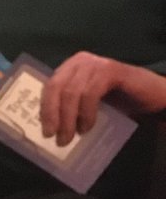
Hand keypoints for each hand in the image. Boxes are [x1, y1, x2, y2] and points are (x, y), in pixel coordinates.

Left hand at [41, 51, 165, 144]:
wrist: (154, 95)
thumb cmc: (119, 101)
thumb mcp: (88, 103)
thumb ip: (70, 106)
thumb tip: (50, 126)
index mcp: (70, 67)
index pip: (49, 86)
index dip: (45, 109)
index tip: (45, 131)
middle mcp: (79, 61)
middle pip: (56, 88)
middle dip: (53, 115)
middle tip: (54, 137)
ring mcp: (95, 64)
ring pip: (71, 92)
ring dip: (69, 118)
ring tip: (71, 137)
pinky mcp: (110, 70)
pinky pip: (90, 93)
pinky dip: (86, 113)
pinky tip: (87, 126)